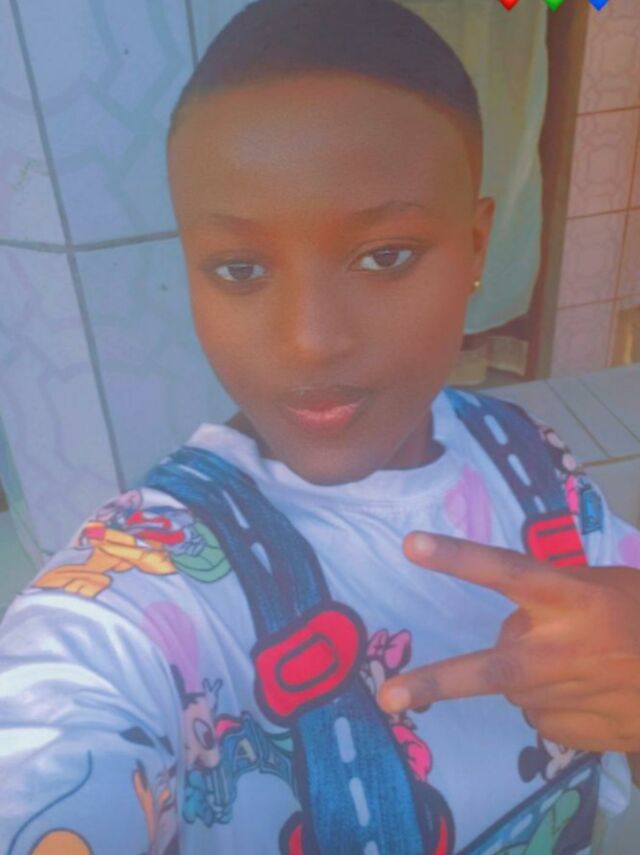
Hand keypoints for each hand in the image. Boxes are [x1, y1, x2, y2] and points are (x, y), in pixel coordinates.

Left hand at [378, 532, 639, 754]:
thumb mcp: (604, 587)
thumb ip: (552, 599)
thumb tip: (508, 632)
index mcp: (575, 597)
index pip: (508, 570)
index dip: (459, 558)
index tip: (411, 544)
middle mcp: (568, 648)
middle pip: (493, 665)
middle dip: (438, 681)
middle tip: (391, 696)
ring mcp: (574, 695)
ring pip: (515, 689)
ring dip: (528, 676)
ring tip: (573, 664)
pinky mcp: (580, 733)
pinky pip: (539, 716)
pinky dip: (550, 704)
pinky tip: (586, 692)